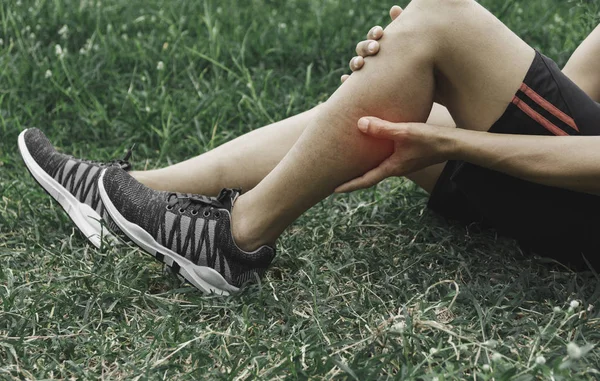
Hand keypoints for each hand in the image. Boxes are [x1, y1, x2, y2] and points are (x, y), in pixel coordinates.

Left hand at [335, 117, 455, 192]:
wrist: (453, 143)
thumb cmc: (430, 139)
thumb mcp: (405, 132)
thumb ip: (382, 128)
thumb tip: (360, 124)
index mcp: (392, 168)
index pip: (366, 181)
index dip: (349, 185)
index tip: (333, 190)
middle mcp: (395, 168)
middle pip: (368, 174)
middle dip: (352, 176)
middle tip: (334, 176)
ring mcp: (401, 162)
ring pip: (376, 165)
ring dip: (362, 164)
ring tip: (347, 161)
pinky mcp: (406, 154)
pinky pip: (385, 156)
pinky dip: (374, 154)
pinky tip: (370, 144)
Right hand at [341, 5, 402, 82]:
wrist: (410, 86)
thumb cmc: (409, 61)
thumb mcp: (408, 44)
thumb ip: (402, 27)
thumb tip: (394, 8)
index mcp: (379, 44)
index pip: (373, 36)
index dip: (374, 33)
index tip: (380, 32)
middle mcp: (369, 57)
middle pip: (362, 48)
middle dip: (367, 47)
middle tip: (376, 48)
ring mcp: (364, 70)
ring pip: (355, 64)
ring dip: (355, 61)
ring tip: (361, 63)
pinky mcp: (361, 86)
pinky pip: (350, 84)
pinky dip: (346, 80)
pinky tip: (345, 79)